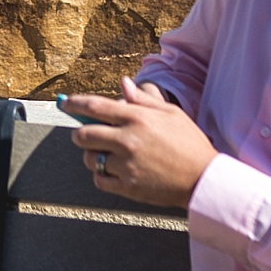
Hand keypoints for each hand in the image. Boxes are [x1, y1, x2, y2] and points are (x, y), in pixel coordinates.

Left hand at [66, 78, 218, 208]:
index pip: (93, 107)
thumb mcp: (171, 114)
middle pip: (83, 134)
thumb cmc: (190, 143)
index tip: (64, 104)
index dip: (73, 104)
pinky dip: (101, 175)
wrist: (205, 180)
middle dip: (80, 133)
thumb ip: (143, 99)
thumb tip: (123, 84)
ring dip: (92, 155)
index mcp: (137, 118)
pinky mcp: (128, 187)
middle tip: (86, 134)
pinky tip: (114, 171)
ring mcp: (126, 165)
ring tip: (107, 154)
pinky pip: (99, 180)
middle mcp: (128, 140)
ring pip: (90, 159)